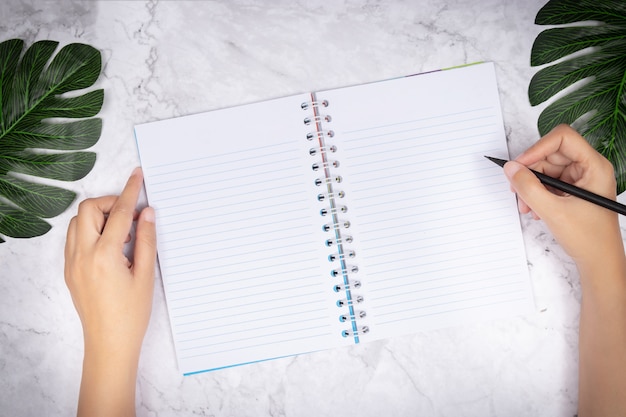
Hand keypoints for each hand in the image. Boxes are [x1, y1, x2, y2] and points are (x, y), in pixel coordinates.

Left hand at [64, 167, 155, 415]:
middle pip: (88, 209)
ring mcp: (72, 263)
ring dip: (97, 216)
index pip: (118, 213)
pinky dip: (89, 230)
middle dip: (109, 203)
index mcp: (104, 255)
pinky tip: (109, 243)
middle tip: (131, 212)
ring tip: (121, 229)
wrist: (109, 343)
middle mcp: (82, 255)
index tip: (137, 176)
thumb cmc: (130, 314)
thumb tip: (147, 212)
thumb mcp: (145, 275)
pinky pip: (74, 238)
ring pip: (77, 222)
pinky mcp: (70, 271)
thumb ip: (146, 239)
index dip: (130, 191)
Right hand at [503, 124, 620, 269]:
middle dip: (531, 172)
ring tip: (527, 206)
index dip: (538, 148)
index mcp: (594, 166)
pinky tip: (535, 209)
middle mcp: (588, 168)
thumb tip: (511, 169)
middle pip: (550, 154)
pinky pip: (548, 183)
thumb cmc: (589, 238)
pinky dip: (537, 194)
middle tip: (517, 189)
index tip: (521, 164)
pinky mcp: (572, 190)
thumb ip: (528, 187)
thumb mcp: (553, 211)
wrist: (599, 261)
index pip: (562, 139)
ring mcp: (580, 179)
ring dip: (531, 186)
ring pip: (546, 170)